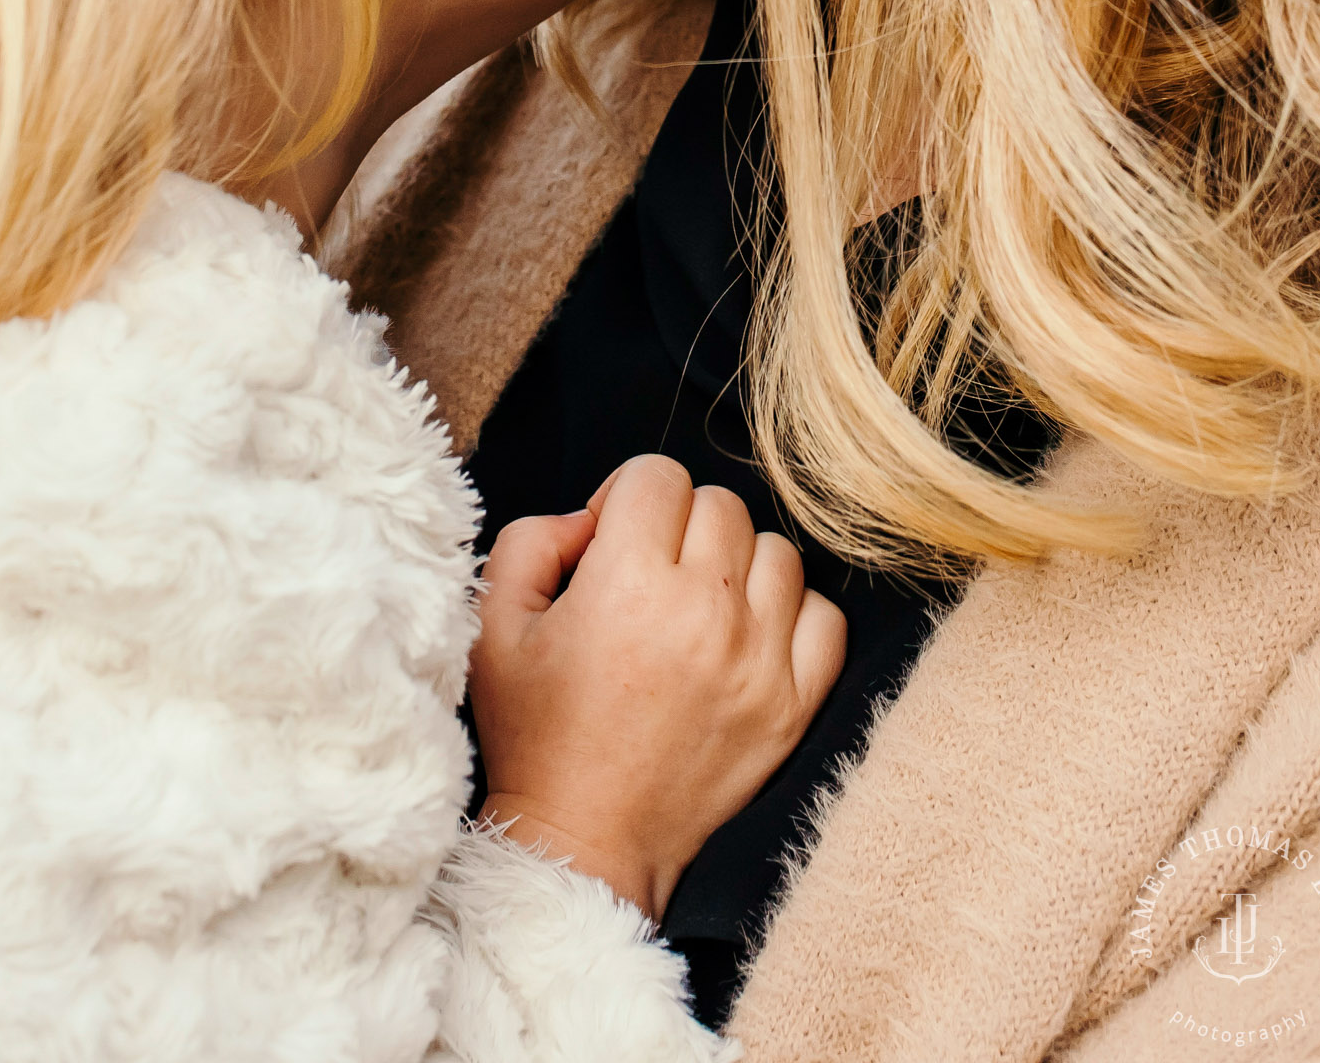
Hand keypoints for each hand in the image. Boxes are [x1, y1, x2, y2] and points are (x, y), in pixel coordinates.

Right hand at [470, 454, 846, 918]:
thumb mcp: (494, 626)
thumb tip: (590, 518)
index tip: (608, 543)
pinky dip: (792, 617)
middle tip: (649, 577)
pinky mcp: (792, 707)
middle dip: (678, 526)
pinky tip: (748, 639)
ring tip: (699, 609)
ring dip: (737, 566)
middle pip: (720, 504)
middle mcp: (703, 613)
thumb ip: (532, 541)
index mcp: (627, 583)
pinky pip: (825, 619)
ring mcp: (758, 661)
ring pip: (776, 552)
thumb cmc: (536, 736)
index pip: (657, 475)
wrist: (585, 844)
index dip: (625, 497)